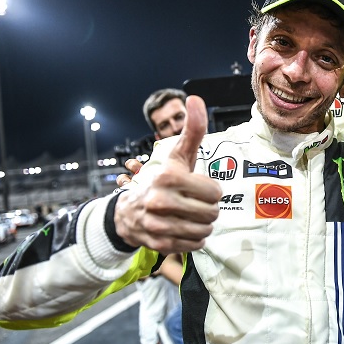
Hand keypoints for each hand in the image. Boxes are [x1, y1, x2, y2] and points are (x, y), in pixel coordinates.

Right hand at [114, 95, 220, 253]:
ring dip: (203, 224)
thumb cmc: (162, 180)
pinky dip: (195, 238)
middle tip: (196, 204)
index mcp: (168, 177)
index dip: (211, 191)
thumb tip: (195, 99)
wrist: (128, 212)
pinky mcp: (158, 243)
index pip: (214, 192)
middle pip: (211, 213)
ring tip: (192, 216)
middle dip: (209, 209)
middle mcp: (160, 201)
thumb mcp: (177, 156)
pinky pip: (195, 244)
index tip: (200, 188)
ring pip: (204, 230)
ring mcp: (157, 225)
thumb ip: (192, 130)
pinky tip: (184, 228)